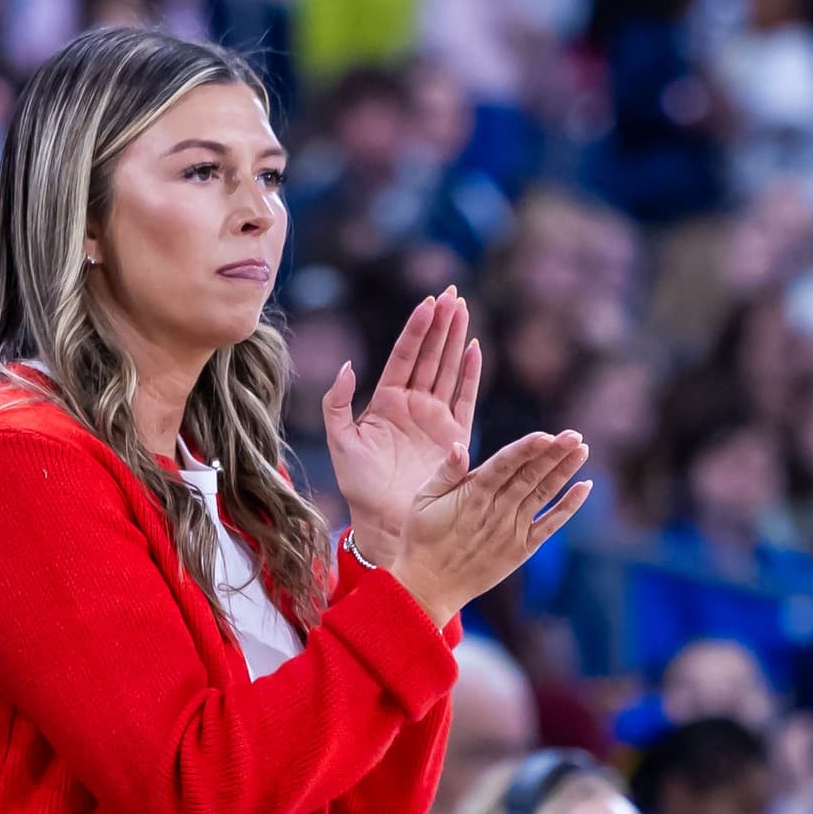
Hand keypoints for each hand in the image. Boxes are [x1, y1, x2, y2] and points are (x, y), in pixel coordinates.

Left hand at [324, 288, 478, 564]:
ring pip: (448, 369)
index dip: (416, 329)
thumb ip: (338, 403)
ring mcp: (435, 418)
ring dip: (456, 339)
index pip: (404, 356)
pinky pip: (466, 397)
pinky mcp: (454, 435)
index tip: (427, 302)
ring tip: (464, 308)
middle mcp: (413, 405)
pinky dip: (471, 373)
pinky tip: (475, 348)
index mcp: (386, 401)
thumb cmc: (360, 486)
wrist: (386, 520)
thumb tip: (349, 366)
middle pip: (430, 355)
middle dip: (441, 324)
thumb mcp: (341, 442)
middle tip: (452, 292)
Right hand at [388, 430, 591, 628]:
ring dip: (564, 471)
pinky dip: (568, 507)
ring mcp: (511, 531)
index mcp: (472, 495)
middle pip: (530, 476)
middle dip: (554, 453)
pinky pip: (550, 525)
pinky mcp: (521, 549)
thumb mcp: (422, 500)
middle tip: (575, 434)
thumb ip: (445, 472)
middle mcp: (496, 511)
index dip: (527, 449)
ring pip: (543, 495)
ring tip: (582, 449)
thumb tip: (459, 445)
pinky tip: (584, 487)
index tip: (547, 435)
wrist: (429, 587)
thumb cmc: (422, 540)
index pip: (505, 465)